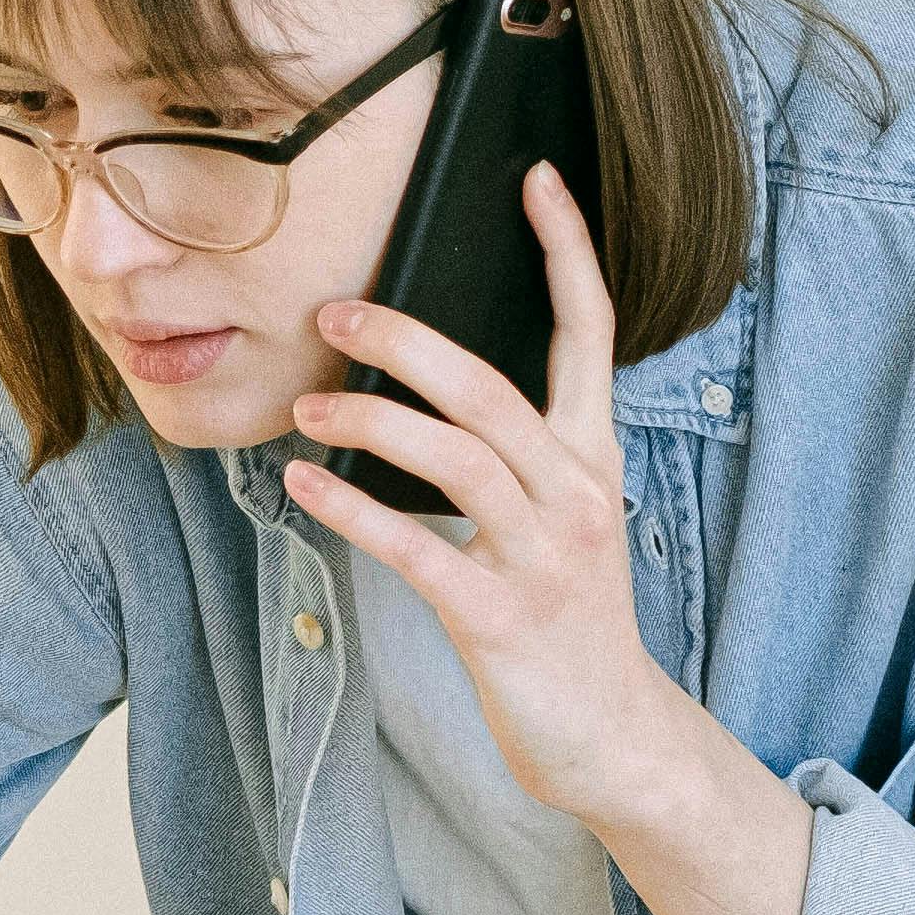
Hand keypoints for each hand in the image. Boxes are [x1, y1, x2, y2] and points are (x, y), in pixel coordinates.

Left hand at [278, 161, 679, 828]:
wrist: (612, 736)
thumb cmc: (566, 616)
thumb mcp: (558, 519)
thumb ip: (513, 452)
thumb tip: (422, 383)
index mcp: (593, 455)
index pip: (591, 331)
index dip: (566, 251)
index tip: (533, 178)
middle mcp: (577, 492)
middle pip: (491, 387)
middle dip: (408, 339)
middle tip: (332, 312)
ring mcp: (543, 556)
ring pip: (456, 457)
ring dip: (369, 422)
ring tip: (303, 410)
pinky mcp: (501, 617)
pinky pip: (415, 549)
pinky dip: (351, 511)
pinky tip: (302, 487)